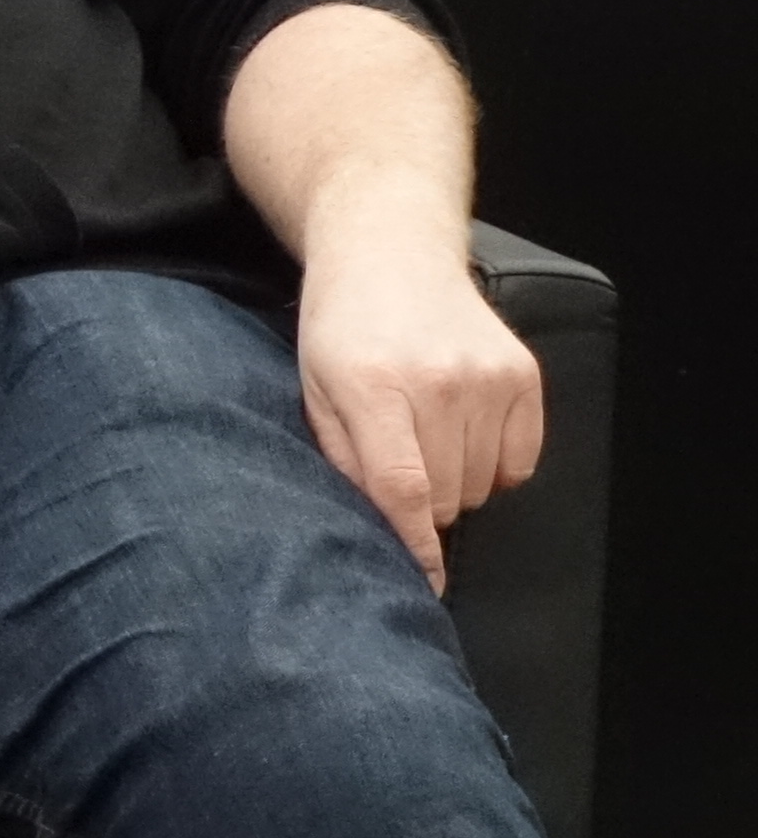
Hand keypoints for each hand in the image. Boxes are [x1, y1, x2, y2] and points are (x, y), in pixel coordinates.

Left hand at [293, 240, 542, 591]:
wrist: (392, 254)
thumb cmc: (340, 328)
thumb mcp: (313, 390)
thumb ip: (341, 458)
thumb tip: (376, 527)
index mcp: (373, 387)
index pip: (404, 489)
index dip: (414, 547)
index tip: (422, 584)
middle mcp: (439, 382)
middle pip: (445, 496)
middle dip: (420, 500)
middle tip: (398, 461)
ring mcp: (489, 378)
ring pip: (481, 485)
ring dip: (455, 479)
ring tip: (425, 432)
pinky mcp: (524, 376)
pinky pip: (520, 462)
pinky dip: (494, 462)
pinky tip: (462, 427)